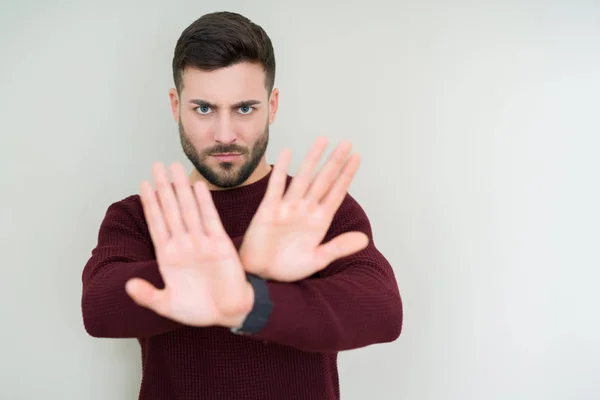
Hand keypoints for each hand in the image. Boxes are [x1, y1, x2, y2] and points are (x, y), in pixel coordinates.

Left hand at [125, 162, 252, 327]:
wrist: (229, 313)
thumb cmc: (199, 310)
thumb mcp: (167, 305)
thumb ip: (147, 295)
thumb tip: (127, 284)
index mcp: (169, 256)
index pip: (157, 223)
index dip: (150, 204)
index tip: (143, 184)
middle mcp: (184, 245)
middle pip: (171, 210)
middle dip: (163, 187)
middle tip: (156, 165)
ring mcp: (202, 243)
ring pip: (188, 209)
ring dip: (181, 189)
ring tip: (175, 167)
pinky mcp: (220, 244)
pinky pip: (210, 219)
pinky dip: (204, 203)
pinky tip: (197, 187)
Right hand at [239, 137, 368, 281]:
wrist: (261, 275)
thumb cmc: (287, 268)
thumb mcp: (317, 260)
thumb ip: (339, 248)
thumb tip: (365, 239)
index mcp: (319, 221)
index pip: (336, 193)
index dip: (347, 175)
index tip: (357, 157)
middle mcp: (305, 210)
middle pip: (323, 181)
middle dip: (334, 162)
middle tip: (346, 143)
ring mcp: (287, 208)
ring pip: (302, 178)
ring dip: (312, 159)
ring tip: (322, 140)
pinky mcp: (268, 210)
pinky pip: (276, 187)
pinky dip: (280, 170)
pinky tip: (286, 153)